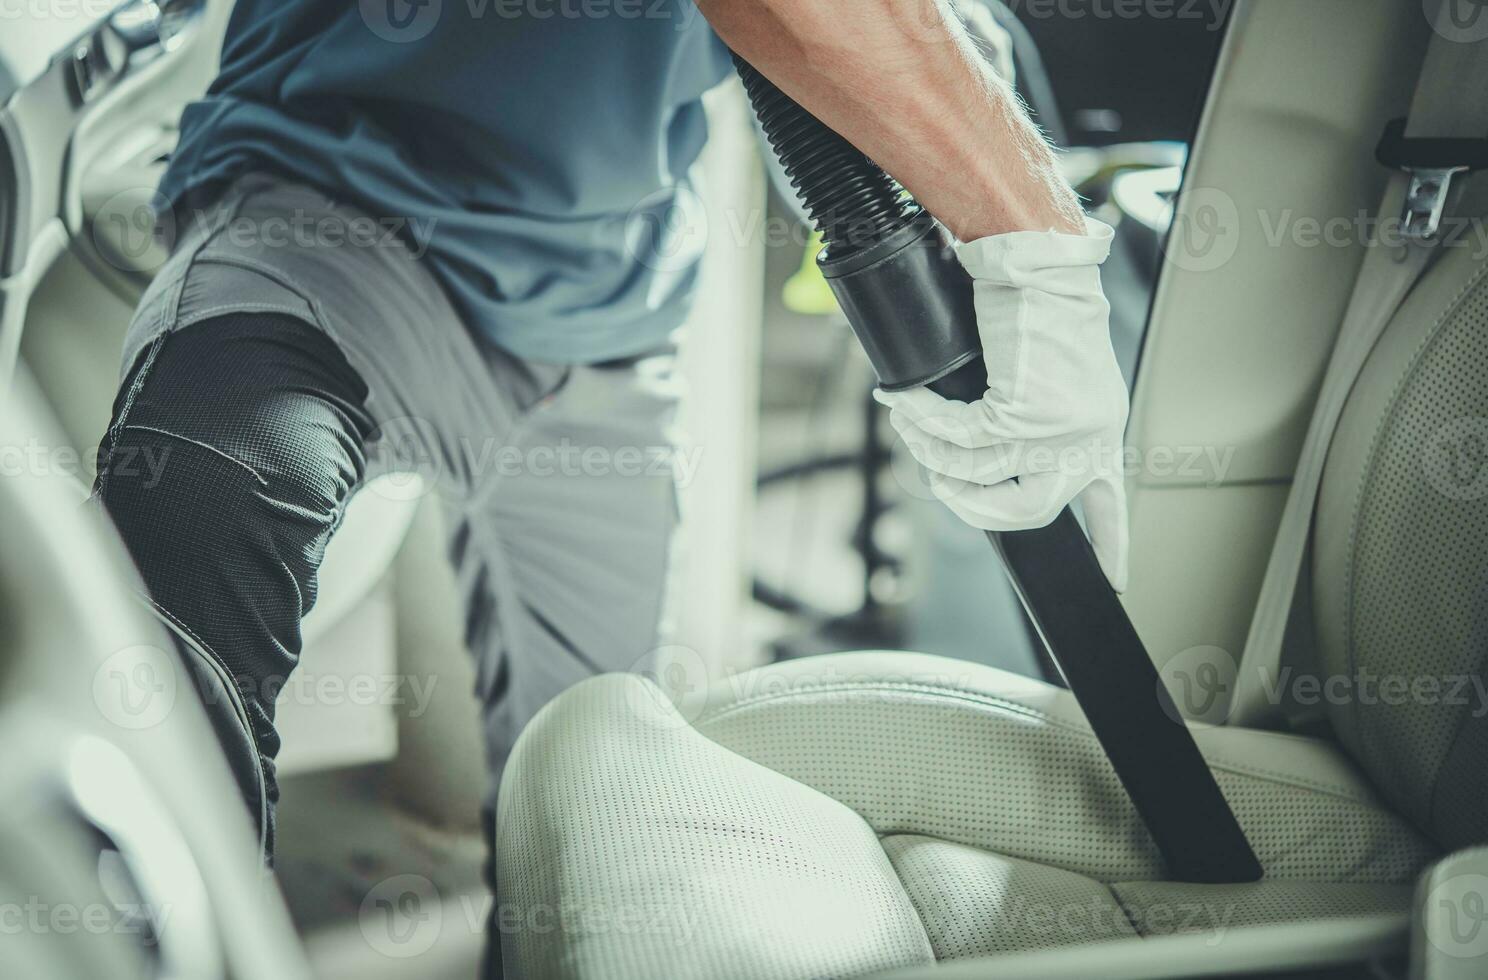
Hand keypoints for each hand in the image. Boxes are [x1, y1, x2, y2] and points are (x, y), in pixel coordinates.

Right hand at [874, 217, 1130, 590]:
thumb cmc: (1033, 300)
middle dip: (972, 506)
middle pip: (1026, 512)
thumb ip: (1027, 410)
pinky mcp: (1024, 415)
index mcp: (1098, 427)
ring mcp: (1058, 431)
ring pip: (975, 472)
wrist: (1033, 260)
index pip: (1110, 500)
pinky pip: (957, 438)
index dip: (1111, 542)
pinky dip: (922, 420)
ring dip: (928, 449)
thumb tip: (974, 448)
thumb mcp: (1044, 368)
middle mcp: (1086, 436)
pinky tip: (903, 401)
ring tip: (904, 417)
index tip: (1116, 578)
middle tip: (939, 484)